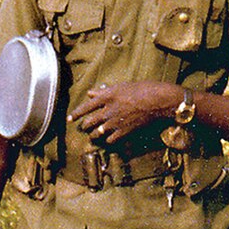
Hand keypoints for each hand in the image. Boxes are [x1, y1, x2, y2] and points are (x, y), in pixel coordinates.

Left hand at [67, 81, 182, 143]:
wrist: (158, 101)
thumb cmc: (141, 89)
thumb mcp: (121, 86)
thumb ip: (104, 91)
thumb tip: (90, 93)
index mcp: (107, 96)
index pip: (86, 106)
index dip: (76, 114)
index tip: (70, 119)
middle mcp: (109, 110)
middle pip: (90, 122)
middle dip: (84, 126)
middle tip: (83, 127)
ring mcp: (116, 122)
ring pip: (98, 133)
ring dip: (94, 135)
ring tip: (93, 136)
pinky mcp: (125, 131)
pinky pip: (111, 140)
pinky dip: (108, 141)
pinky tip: (109, 140)